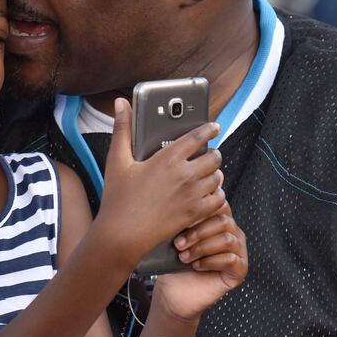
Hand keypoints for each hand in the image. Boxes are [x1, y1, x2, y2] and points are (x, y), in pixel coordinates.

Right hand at [96, 98, 225, 270]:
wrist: (123, 234)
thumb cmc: (118, 198)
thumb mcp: (117, 160)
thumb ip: (122, 128)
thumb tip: (121, 103)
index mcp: (167, 158)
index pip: (197, 136)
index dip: (208, 128)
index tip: (214, 126)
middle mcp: (184, 174)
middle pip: (214, 157)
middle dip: (213, 154)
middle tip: (208, 154)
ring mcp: (192, 195)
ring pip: (218, 177)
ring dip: (215, 174)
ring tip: (208, 173)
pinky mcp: (195, 213)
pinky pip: (219, 199)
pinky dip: (217, 194)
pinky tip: (209, 193)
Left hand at [154, 204, 248, 321]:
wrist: (175, 292)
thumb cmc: (175, 263)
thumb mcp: (178, 235)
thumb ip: (186, 219)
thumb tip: (181, 204)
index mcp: (220, 220)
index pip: (220, 204)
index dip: (200, 211)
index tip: (179, 221)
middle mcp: (233, 233)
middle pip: (223, 221)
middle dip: (197, 232)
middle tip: (178, 244)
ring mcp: (239, 251)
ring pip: (227, 239)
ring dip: (201, 248)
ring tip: (185, 257)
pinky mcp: (240, 270)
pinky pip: (230, 259)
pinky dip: (210, 262)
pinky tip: (197, 266)